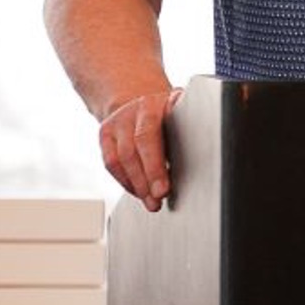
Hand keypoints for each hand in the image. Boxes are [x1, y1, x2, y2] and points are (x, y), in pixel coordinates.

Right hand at [99, 87, 181, 211]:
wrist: (143, 102)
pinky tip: (139, 191)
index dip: (156, 165)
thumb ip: (189, 135)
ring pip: (121, 158)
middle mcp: (139, 108)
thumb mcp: (186, 117)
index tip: (164, 189)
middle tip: (158, 197)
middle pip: (136, 147)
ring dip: (137, 184)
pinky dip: (126, 181)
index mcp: (162, 102)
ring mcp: (119, 119)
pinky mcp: (105, 132)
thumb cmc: (172, 116)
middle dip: (147, 177)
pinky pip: (111, 163)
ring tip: (151, 201)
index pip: (153, 134)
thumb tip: (199, 168)